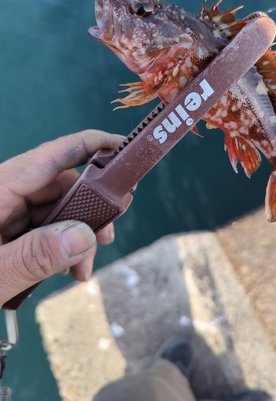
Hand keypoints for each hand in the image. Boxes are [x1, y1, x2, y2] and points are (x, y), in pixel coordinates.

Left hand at [0, 130, 124, 307]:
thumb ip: (33, 256)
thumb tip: (83, 236)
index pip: (50, 157)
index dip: (89, 146)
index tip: (122, 147)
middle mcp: (2, 195)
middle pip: (59, 187)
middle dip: (89, 212)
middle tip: (109, 234)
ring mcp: (4, 214)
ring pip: (55, 212)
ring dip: (77, 237)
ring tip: (83, 270)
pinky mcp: (6, 232)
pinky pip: (43, 231)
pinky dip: (61, 249)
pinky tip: (69, 271)